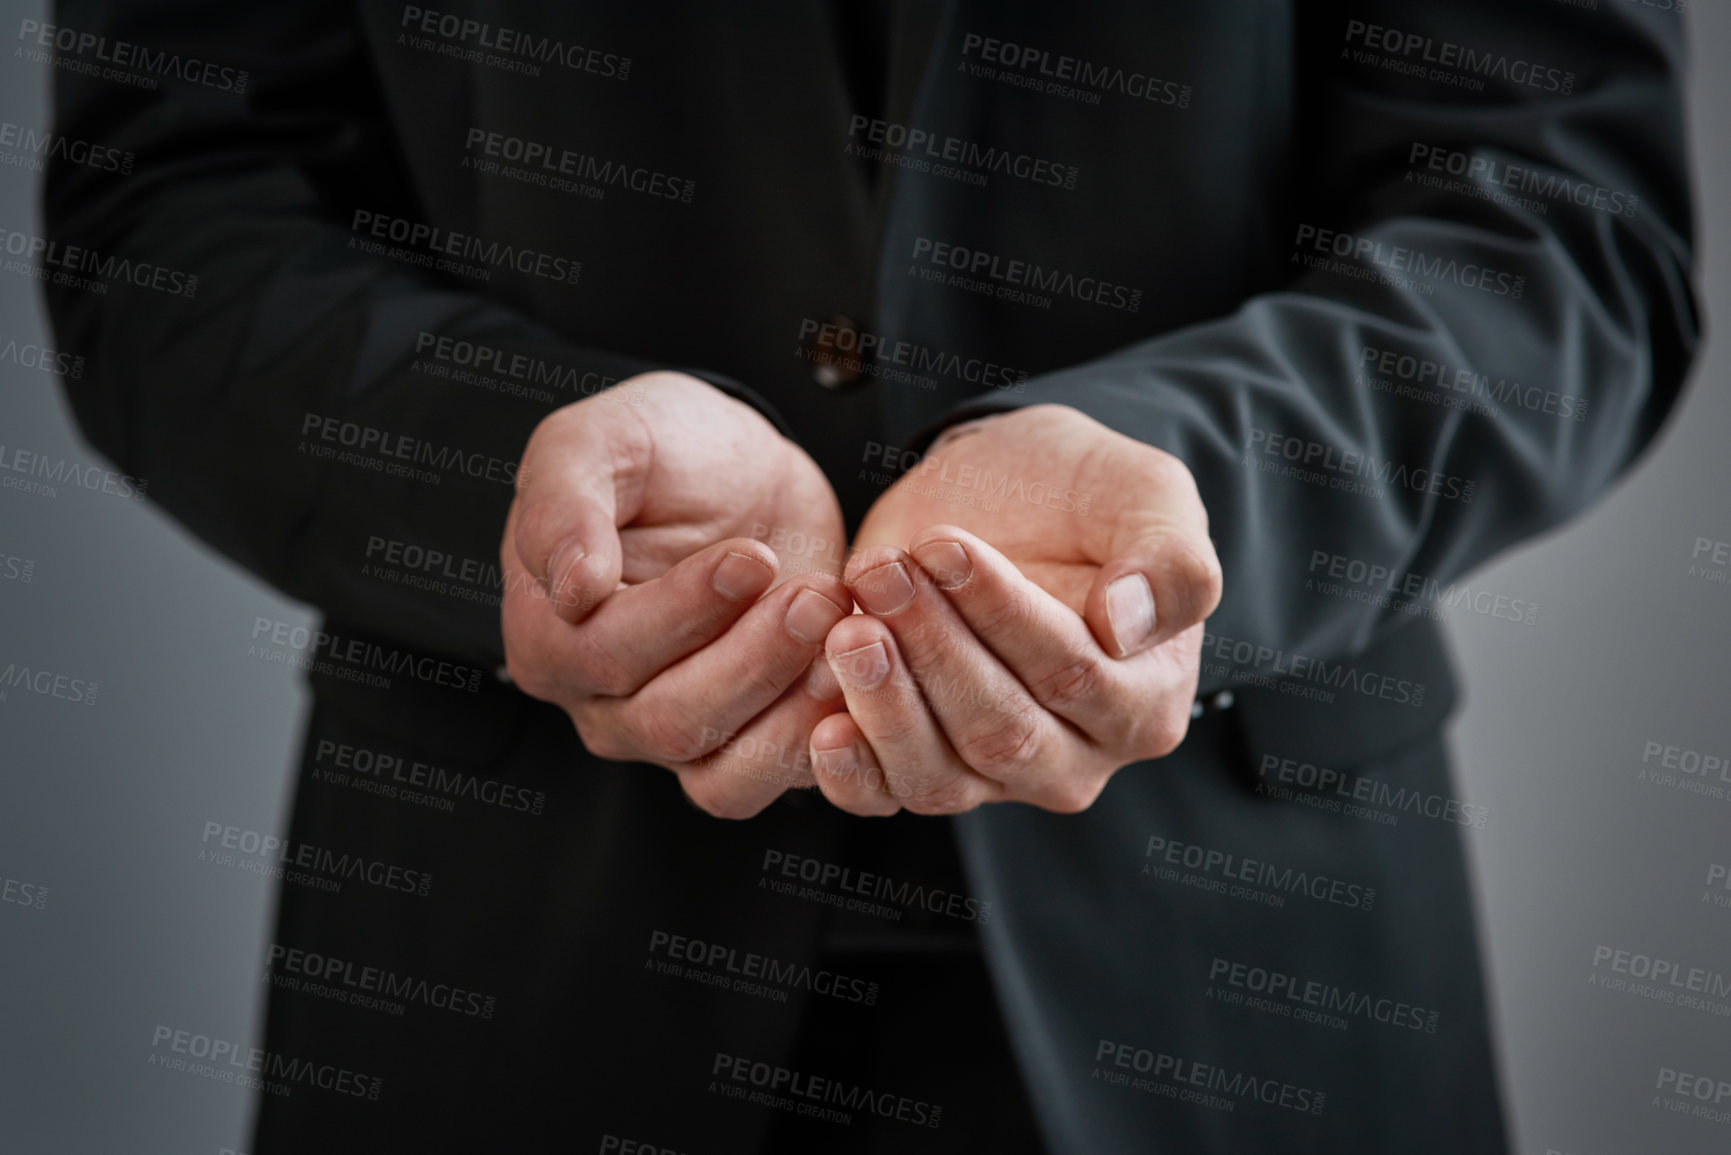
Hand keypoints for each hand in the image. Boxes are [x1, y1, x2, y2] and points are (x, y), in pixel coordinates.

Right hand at [500, 372, 852, 816]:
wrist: (743, 470)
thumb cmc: (660, 450)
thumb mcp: (598, 440)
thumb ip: (565, 505)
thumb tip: (571, 588)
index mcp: (548, 635)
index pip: (605, 653)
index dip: (683, 612)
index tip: (752, 556)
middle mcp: (601, 703)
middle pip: (668, 720)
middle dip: (754, 658)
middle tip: (816, 593)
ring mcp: (673, 733)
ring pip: (721, 770)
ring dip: (788, 703)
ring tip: (837, 627)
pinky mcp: (744, 742)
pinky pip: (770, 780)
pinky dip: (817, 742)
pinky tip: (853, 677)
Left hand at [809, 405, 1221, 815]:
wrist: (998, 493)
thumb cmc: (1082, 495)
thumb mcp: (1148, 494)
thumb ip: (1171, 560)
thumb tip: (1126, 624)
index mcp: (1144, 703)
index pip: (1073, 675)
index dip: (1002, 615)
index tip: (944, 546)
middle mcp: (1075, 757)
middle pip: (999, 731)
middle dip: (933, 651)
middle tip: (882, 575)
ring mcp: (995, 776)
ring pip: (939, 774)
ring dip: (884, 702)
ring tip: (847, 627)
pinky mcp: (923, 766)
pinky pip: (884, 796)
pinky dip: (851, 770)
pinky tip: (823, 724)